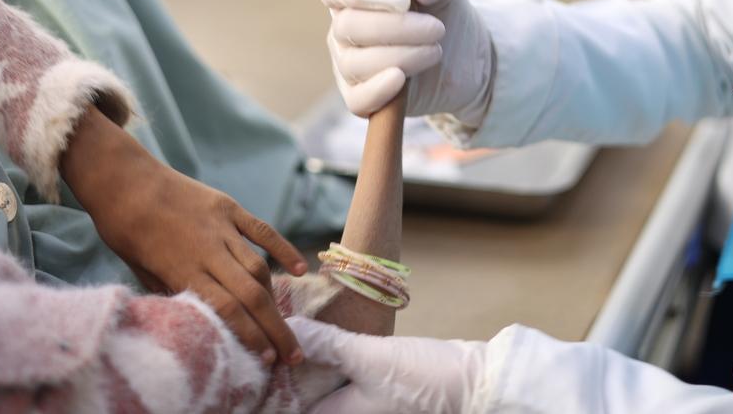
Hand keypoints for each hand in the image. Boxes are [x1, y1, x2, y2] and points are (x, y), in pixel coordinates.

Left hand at [60, 107, 307, 365]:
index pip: (225, 310)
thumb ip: (173, 291)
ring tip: (286, 326)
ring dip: (277, 299)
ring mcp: (221, 226)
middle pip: (251, 294)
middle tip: (292, 356)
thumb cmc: (125, 230)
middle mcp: (207, 249)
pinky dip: (283, 249)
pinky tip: (299, 269)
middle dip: (274, 328)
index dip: (250, 336)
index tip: (266, 360)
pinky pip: (262, 230)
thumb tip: (200, 315)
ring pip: (258, 267)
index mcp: (182, 268)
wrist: (125, 180)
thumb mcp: (140, 271)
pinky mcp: (228, 207)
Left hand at [289, 317, 486, 413]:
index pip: (290, 410)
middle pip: (306, 402)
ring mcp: (365, 411)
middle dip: (289, 379)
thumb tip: (289, 328)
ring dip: (310, 371)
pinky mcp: (378, 398)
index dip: (271, 390)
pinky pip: (342, 387)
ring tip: (296, 339)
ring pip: (325, 394)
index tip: (257, 361)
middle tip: (274, 344)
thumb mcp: (370, 357)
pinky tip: (327, 344)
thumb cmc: (423, 378)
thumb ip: (328, 344)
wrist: (475, 384)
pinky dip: (331, 368)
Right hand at [317, 0, 493, 121]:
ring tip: (436, 50)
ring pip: (356, 63)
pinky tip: (401, 79)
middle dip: (396, 28)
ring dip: (402, 56)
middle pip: (348, 27)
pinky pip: (357, 99)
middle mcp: (343, 30)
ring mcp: (348, 66)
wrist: (465, 54)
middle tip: (437, 29)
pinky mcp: (362, 98)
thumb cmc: (442, 9)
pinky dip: (378, 90)